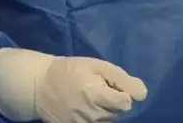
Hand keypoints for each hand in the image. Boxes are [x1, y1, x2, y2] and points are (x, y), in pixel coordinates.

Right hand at [0, 48, 147, 122]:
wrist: (40, 85)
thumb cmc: (71, 71)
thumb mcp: (97, 66)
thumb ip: (121, 79)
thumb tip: (142, 94)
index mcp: (97, 96)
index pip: (126, 103)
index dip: (125, 93)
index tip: (115, 86)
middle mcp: (92, 116)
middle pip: (117, 112)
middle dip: (114, 101)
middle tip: (99, 89)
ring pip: (107, 121)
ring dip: (104, 111)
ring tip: (90, 98)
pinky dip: (93, 118)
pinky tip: (84, 107)